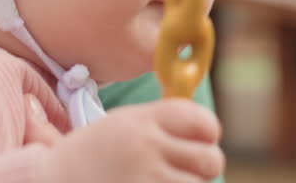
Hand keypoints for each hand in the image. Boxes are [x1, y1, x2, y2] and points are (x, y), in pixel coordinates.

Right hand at [28, 96, 223, 182]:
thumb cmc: (85, 157)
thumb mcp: (118, 125)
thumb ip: (157, 120)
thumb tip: (203, 122)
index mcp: (139, 120)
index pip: (201, 120)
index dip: (208, 131)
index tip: (202, 139)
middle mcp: (146, 147)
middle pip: (210, 158)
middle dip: (203, 166)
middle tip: (186, 169)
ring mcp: (147, 179)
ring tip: (161, 181)